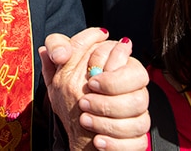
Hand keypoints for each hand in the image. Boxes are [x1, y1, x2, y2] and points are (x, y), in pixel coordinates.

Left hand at [39, 28, 149, 149]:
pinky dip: (115, 142)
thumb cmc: (71, 98)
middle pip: (138, 90)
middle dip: (108, 98)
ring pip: (140, 117)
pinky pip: (137, 141)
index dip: (110, 73)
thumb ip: (55, 48)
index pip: (127, 59)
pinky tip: (98, 140)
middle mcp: (132, 90)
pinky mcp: (137, 139)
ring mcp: (138, 115)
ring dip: (108, 121)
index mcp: (117, 67)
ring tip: (84, 120)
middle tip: (84, 103)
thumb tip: (50, 49)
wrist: (79, 134)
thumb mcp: (59, 72)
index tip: (90, 81)